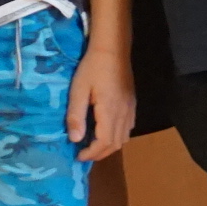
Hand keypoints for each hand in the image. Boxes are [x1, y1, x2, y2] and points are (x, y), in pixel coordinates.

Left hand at [66, 47, 133, 163]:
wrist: (113, 49)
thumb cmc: (92, 68)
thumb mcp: (78, 90)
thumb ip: (76, 115)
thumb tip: (74, 139)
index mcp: (110, 111)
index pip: (104, 142)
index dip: (91, 153)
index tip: (78, 156)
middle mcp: (123, 114)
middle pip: (115, 144)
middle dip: (99, 154)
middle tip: (84, 154)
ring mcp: (130, 109)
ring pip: (124, 138)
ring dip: (109, 146)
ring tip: (93, 146)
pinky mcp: (132, 104)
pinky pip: (128, 128)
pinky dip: (117, 136)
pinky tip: (106, 131)